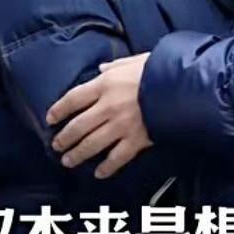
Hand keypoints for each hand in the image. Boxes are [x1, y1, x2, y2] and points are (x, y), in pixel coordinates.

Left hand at [46, 53, 152, 178]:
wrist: (182, 87)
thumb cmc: (159, 70)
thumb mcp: (135, 60)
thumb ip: (115, 65)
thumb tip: (101, 68)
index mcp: (105, 84)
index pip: (73, 99)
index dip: (59, 109)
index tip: (51, 118)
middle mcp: (108, 107)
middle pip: (78, 126)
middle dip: (64, 138)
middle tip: (57, 145)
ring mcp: (121, 125)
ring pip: (91, 144)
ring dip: (77, 154)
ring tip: (68, 161)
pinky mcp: (136, 140)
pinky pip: (117, 158)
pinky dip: (107, 168)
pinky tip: (99, 173)